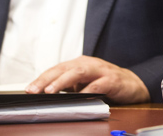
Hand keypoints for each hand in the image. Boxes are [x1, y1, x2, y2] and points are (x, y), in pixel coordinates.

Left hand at [26, 56, 150, 103]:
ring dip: (63, 81)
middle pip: (64, 68)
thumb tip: (46, 94)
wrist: (133, 84)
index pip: (57, 69)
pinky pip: (98, 84)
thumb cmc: (106, 83)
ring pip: (79, 72)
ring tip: (50, 90)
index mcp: (80, 64)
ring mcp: (101, 70)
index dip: (42, 78)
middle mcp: (88, 64)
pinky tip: (79, 97)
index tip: (29, 89)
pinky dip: (87, 90)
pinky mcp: (113, 80)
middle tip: (34, 90)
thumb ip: (69, 86)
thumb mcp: (85, 83)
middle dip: (47, 79)